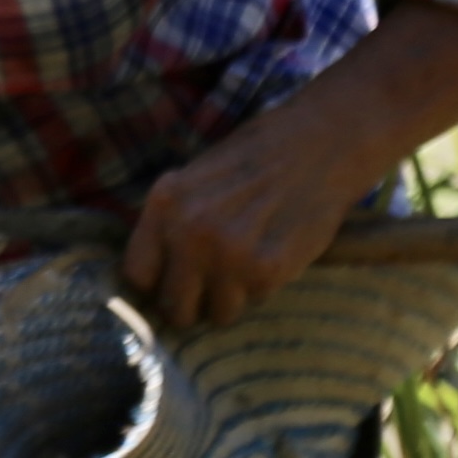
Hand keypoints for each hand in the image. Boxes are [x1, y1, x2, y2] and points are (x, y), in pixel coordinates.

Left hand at [119, 110, 361, 329]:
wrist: (319, 144)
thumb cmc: (253, 160)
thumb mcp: (194, 179)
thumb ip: (170, 223)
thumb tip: (151, 279)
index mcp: (165, 205)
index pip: (137, 275)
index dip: (155, 286)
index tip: (169, 286)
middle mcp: (190, 233)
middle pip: (174, 306)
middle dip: (190, 304)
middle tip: (208, 292)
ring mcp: (229, 254)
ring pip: (218, 313)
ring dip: (230, 299)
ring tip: (245, 268)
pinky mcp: (268, 268)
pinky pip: (255, 301)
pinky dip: (262, 287)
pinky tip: (271, 256)